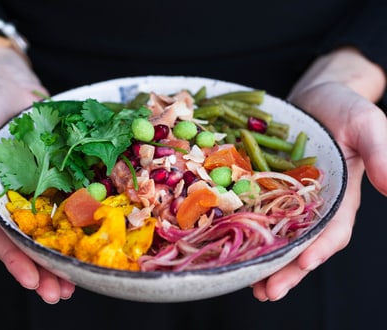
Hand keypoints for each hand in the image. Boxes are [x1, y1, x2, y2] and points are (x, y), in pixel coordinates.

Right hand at [0, 41, 74, 302]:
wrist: (5, 83)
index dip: (13, 260)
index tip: (32, 281)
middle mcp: (11, 198)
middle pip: (28, 239)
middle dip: (44, 268)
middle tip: (62, 293)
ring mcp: (38, 187)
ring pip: (53, 225)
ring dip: (65, 252)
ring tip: (80, 280)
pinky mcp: (60, 175)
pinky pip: (73, 198)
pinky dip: (83, 219)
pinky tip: (96, 236)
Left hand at [252, 47, 386, 300]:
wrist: (315, 97)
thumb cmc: (344, 108)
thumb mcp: (367, 124)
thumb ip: (381, 152)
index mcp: (340, 197)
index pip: (334, 230)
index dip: (321, 248)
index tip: (306, 263)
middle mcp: (313, 204)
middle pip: (302, 244)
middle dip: (287, 269)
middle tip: (268, 292)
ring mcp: (288, 198)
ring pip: (277, 235)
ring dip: (264, 261)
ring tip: (249, 285)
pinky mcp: (267, 188)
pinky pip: (256, 212)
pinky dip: (246, 231)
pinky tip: (231, 247)